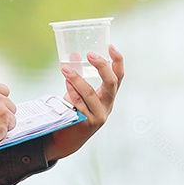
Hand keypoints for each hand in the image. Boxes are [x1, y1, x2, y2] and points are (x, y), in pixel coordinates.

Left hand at [45, 45, 123, 161]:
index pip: (119, 77)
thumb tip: (73, 54)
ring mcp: (98, 116)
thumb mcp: (80, 93)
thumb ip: (79, 76)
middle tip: (90, 53)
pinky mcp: (86, 123)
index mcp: (109, 96)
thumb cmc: (75, 111)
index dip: (117, 61)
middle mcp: (107, 106)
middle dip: (101, 66)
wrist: (68, 138)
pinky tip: (65, 82)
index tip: (111, 46)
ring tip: (65, 68)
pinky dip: (70, 91)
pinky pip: (77, 103)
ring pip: (90, 93)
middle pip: (111, 83)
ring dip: (76, 78)